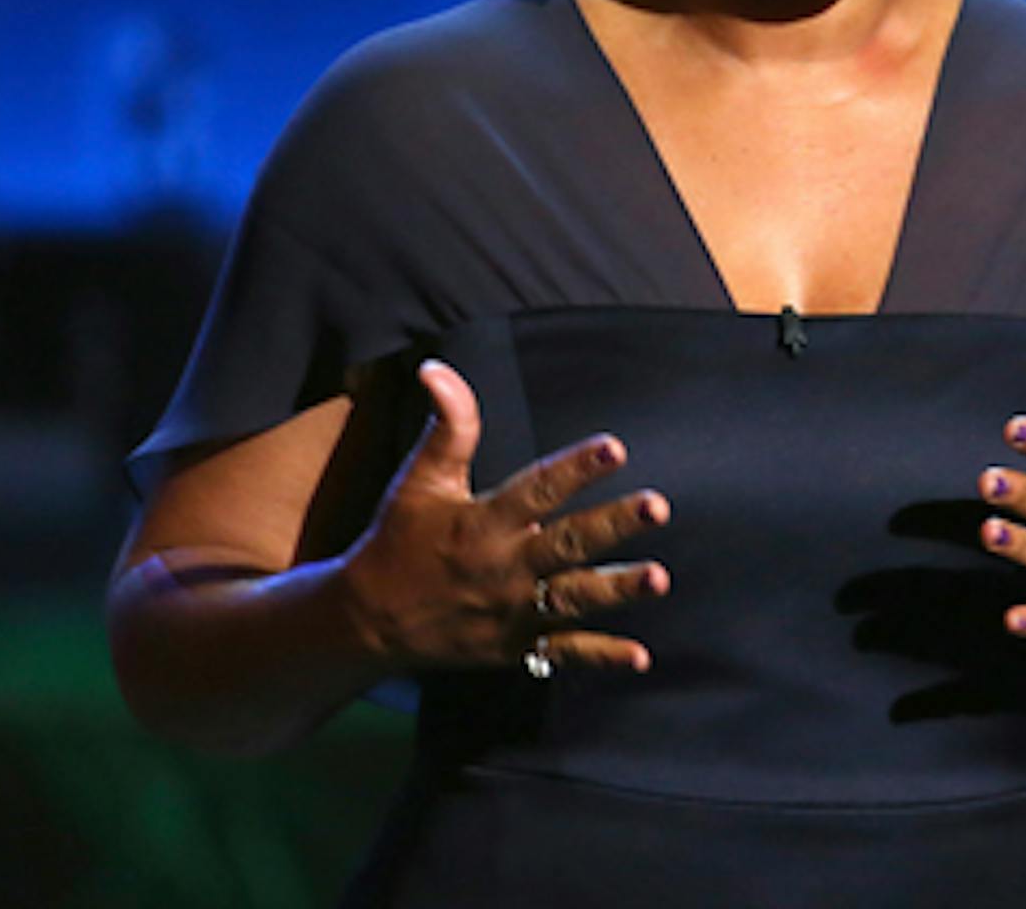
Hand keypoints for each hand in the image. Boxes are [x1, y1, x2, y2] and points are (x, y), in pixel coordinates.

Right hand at [338, 359, 670, 673]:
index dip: (575, 467)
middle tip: (656, 506)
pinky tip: (639, 657)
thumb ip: (446, 426)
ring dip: (616, 590)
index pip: (536, 488)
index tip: (615, 448)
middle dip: (613, 526)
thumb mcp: (418, 480)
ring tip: (658, 578)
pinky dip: (601, 656)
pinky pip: (561, 653)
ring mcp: (510, 612)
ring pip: (571, 599)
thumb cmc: (398, 539)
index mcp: (482, 522)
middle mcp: (501, 567)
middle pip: (566, 544)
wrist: (366, 620)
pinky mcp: (514, 647)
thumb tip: (438, 369)